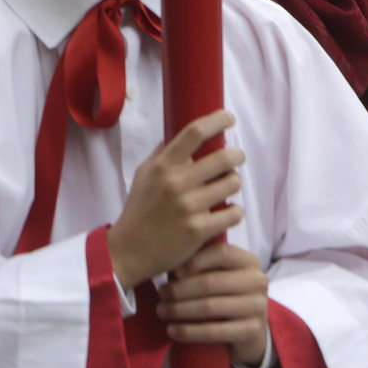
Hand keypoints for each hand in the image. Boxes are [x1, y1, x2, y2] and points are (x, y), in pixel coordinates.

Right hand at [107, 110, 244, 288]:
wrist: (131, 249)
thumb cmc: (138, 210)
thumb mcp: (142, 175)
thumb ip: (161, 156)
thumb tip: (180, 136)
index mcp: (162, 166)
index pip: (193, 133)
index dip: (216, 121)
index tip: (228, 117)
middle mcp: (176, 183)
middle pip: (222, 158)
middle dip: (236, 156)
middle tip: (236, 158)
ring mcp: (189, 207)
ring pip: (232, 185)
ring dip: (234, 184)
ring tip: (227, 187)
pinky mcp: (199, 230)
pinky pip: (233, 213)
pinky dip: (234, 211)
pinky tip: (227, 211)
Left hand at [158, 241, 270, 367]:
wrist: (248, 329)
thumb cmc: (223, 292)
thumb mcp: (216, 273)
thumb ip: (199, 262)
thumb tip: (167, 261)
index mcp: (248, 261)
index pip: (221, 252)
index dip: (195, 261)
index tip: (172, 271)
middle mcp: (257, 281)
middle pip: (210, 282)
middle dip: (180, 289)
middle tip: (160, 294)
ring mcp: (258, 307)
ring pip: (210, 307)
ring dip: (180, 310)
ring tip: (161, 311)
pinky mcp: (253, 331)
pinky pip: (215, 331)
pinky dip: (189, 331)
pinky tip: (172, 331)